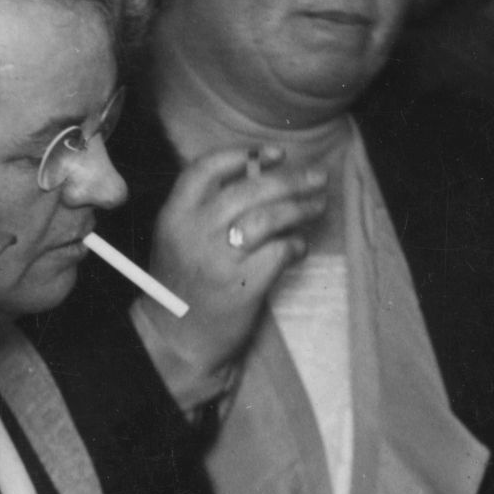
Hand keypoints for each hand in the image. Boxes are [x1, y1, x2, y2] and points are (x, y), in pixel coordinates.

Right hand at [133, 145, 332, 405]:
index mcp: (174, 215)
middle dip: (290, 179)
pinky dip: (295, 245)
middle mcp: (193, 231)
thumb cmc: (184, 285)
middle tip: (318, 176)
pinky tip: (299, 247)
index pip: (205, 169)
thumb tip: (258, 171)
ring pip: (267, 217)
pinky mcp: (241, 284)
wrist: (176, 340)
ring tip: (319, 205)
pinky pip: (279, 251)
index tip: (275, 153)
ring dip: (300, 207)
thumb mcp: (180, 238)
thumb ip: (207, 207)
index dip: (242, 154)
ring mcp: (218, 258)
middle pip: (249, 189)